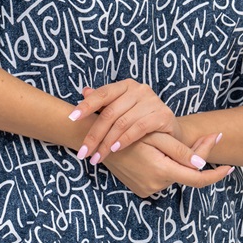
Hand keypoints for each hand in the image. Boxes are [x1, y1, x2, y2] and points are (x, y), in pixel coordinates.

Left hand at [68, 81, 190, 165]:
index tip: (71, 119)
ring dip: (107, 142)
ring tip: (97, 156)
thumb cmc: (141, 121)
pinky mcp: (163, 115)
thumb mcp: (121, 111)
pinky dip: (125, 139)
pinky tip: (115, 149)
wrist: (170, 133)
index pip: (102, 93)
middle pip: (110, 112)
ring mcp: (152, 101)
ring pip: (122, 122)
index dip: (86, 105)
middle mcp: (140, 90)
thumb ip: (104, 103)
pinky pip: (139, 128)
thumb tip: (84, 92)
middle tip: (84, 152)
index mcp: (126, 86)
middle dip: (94, 134)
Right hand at [103, 130, 234, 198]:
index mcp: (161, 171)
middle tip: (206, 137)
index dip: (215, 174)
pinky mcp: (140, 188)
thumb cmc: (125, 133)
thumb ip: (180, 151)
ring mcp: (146, 189)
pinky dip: (165, 166)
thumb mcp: (155, 137)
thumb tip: (202, 164)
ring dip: (178, 161)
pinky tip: (158, 151)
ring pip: (173, 175)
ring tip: (174, 141)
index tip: (230, 167)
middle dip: (195, 158)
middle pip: (185, 174)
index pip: (197, 179)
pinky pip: (161, 177)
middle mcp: (155, 185)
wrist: (96, 142)